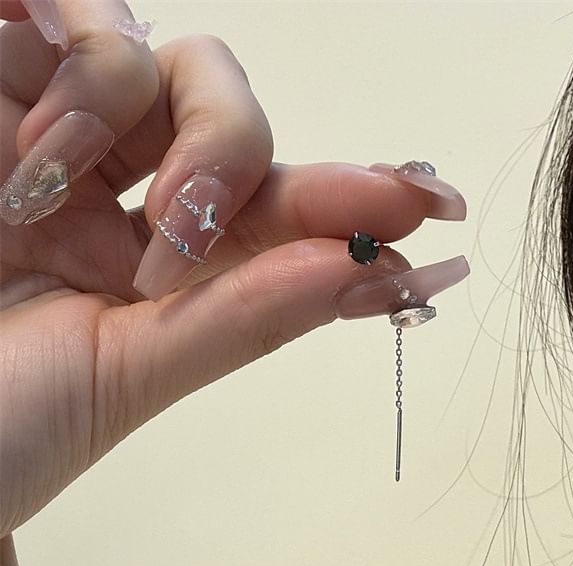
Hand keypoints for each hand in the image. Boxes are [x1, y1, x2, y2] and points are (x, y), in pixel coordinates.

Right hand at [0, 0, 467, 535]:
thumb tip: (372, 272)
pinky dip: (63, 36)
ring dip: (113, 108)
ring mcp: (54, 143)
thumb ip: (247, 318)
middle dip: (224, 155)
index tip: (438, 209)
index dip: (362, 201)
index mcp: (175, 272)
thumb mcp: (131, 375)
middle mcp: (125, 200)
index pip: (286, 214)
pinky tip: (37, 90)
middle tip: (175, 233)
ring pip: (145, 54)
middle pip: (232, 114)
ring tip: (33, 191)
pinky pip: (46, 14)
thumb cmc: (2, 426)